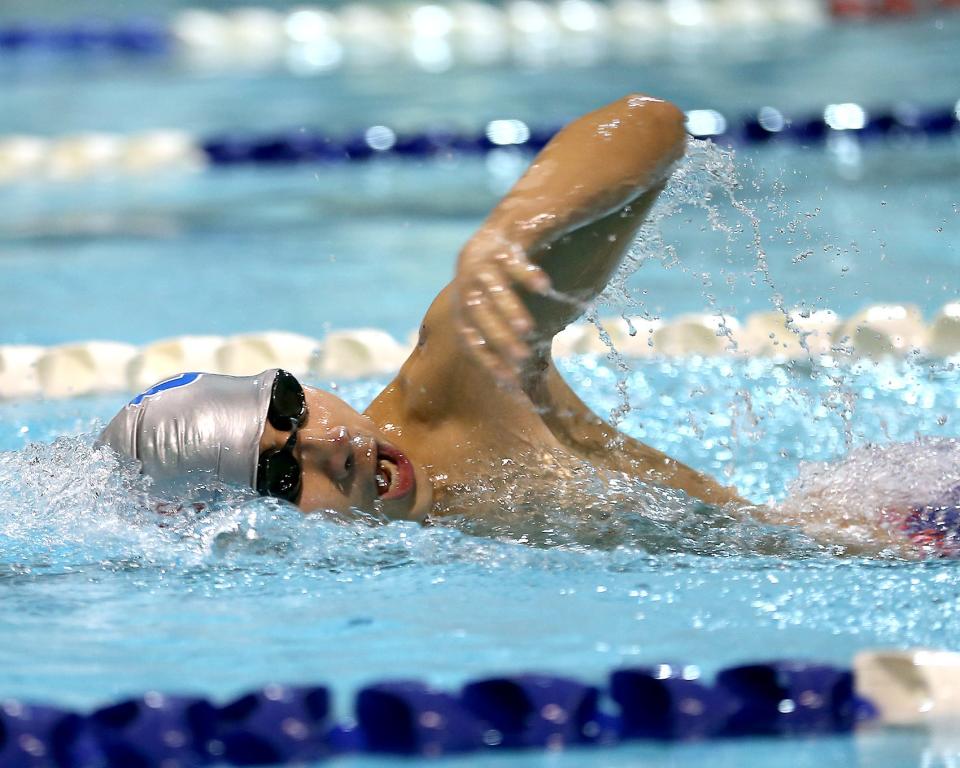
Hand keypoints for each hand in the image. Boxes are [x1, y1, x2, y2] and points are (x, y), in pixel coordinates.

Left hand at [454, 237, 551, 383]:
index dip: (487, 360)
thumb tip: (527, 376)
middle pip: (477, 313)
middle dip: (498, 338)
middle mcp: (468, 277)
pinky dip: (526, 272)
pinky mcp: (506, 234)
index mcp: (465, 298)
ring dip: (509, 310)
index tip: (509, 382)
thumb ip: (509, 331)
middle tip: (520, 359)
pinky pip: (514, 256)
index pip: (470, 336)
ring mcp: (484, 254)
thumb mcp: (506, 300)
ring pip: (492, 287)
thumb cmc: (516, 272)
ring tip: (528, 330)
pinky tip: (544, 287)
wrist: (520, 215)